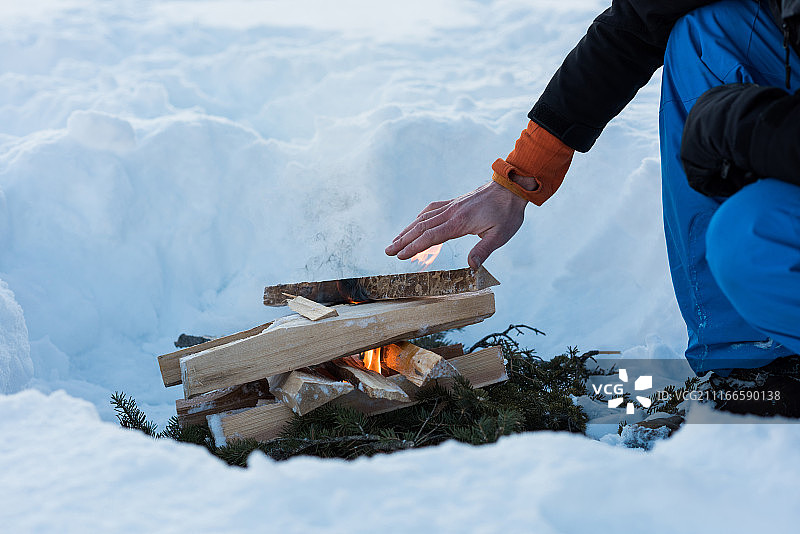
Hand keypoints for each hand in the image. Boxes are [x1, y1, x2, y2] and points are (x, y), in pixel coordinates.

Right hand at [385, 179, 529, 268]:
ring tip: (395, 240)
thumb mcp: (500, 235)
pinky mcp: (455, 202)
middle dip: (403, 240)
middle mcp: (451, 212)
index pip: (431, 236)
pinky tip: (415, 222)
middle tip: (388, 251)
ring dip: (407, 229)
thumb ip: (483, 250)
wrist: (511, 188)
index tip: (400, 255)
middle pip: (421, 227)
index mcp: (459, 222)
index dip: (414, 247)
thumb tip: (471, 267)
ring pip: (423, 218)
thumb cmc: (507, 213)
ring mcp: (451, 206)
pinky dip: (420, 218)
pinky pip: (432, 209)